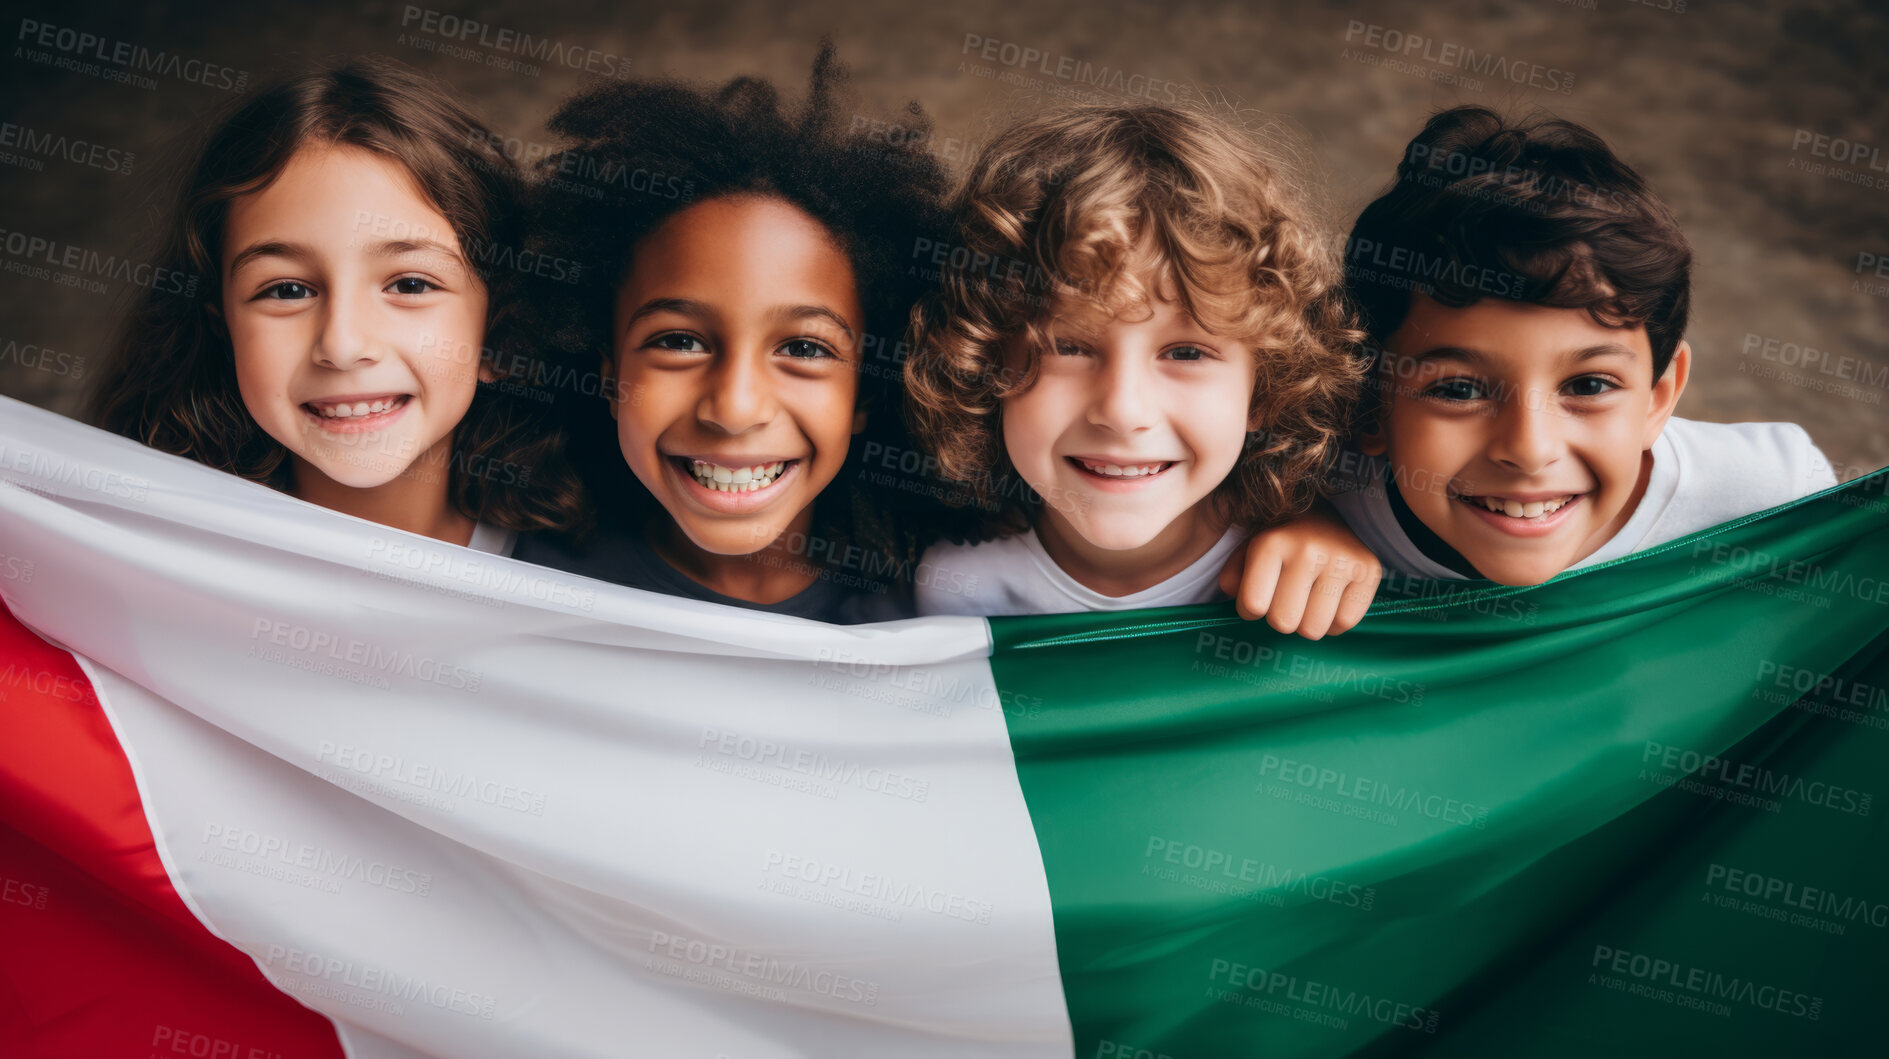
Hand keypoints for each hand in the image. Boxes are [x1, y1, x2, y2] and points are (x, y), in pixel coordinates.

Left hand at [1217, 507, 1379, 638]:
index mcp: (1272, 543)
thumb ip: (1233, 577)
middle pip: (1284, 623)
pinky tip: (1329, 603)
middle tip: (1285, 600)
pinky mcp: (1369, 570)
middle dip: (1280, 618)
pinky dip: (1334, 622)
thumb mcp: (1247, 551)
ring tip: (1307, 602)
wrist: (1325, 516)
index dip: (1250, 610)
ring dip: (1307, 623)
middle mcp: (1308, 549)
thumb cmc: (1280, 543)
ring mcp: (1342, 560)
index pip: (1252, 605)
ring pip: (1314, 629)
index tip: (1258, 599)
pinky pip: (1345, 622)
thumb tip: (1239, 599)